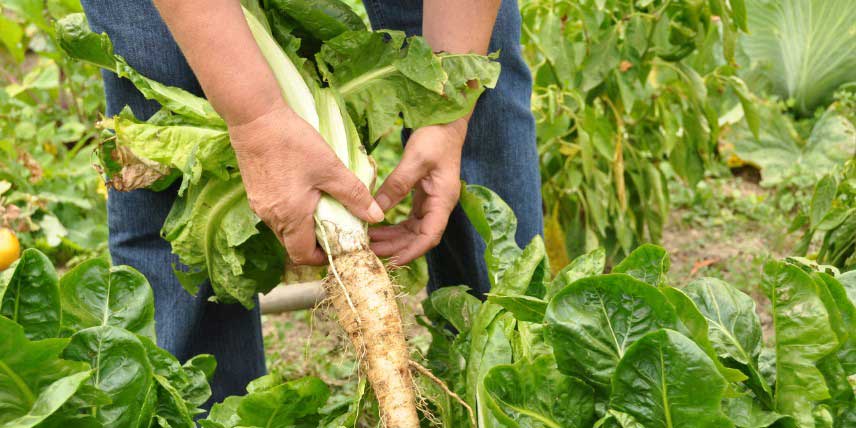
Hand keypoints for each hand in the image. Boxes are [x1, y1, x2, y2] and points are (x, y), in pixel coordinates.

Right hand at [229, 102, 384, 264]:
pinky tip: (304, 193)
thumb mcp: (331, 168)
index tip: (340, 246)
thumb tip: (376, 217)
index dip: (323, 257)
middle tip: (336, 228)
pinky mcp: (255, 193)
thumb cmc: (293, 142)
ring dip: (303, 227)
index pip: (303, 256)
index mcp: (290, 217)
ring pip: (284, 230)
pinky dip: (291, 213)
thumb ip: (354, 195)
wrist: (255, 118)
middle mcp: (271, 217)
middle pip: (293, 245)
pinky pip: (275, 214)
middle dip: (315, 243)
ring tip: (323, 209)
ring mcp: (259, 206)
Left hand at [369, 120, 467, 264]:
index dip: (412, 251)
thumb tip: (376, 209)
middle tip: (369, 252)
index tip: (392, 261)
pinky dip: (394, 225)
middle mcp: (439, 205)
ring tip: (369, 242)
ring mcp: (432, 201)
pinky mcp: (423, 195)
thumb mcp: (414, 160)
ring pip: (412, 229)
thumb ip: (396, 185)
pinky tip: (377, 227)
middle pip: (419, 237)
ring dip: (393, 238)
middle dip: (396, 247)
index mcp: (443, 200)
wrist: (445, 120)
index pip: (430, 236)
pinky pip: (409, 218)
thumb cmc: (435, 137)